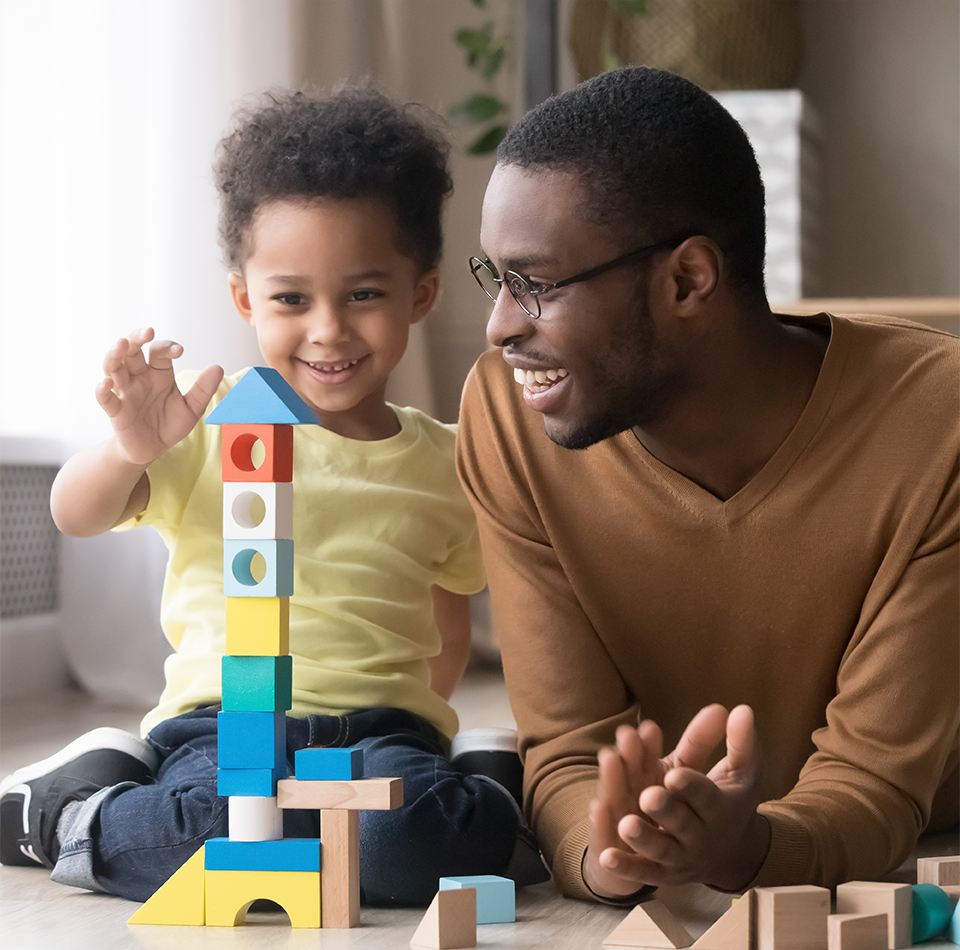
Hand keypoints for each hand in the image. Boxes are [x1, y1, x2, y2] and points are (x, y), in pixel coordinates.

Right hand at [95, 327, 222, 465]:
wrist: (153, 449)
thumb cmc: (170, 424)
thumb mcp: (191, 408)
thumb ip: (203, 389)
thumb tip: (218, 368)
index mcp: (158, 373)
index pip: (159, 352)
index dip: (167, 348)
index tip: (179, 351)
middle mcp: (139, 378)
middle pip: (131, 351)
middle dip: (136, 338)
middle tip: (147, 332)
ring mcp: (125, 392)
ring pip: (113, 367)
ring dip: (115, 355)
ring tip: (121, 344)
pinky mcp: (116, 411)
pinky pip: (105, 398)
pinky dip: (102, 389)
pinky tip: (106, 383)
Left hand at [585, 704, 769, 896]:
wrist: (732, 854)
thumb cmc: (730, 800)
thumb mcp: (738, 771)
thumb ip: (738, 742)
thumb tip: (741, 708)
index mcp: (720, 808)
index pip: (706, 797)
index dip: (691, 787)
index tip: (674, 774)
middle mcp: (701, 836)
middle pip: (682, 824)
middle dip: (666, 810)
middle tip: (648, 796)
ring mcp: (680, 857)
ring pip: (661, 850)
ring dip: (643, 839)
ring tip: (625, 824)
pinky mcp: (662, 873)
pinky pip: (644, 873)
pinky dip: (626, 867)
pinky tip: (606, 857)